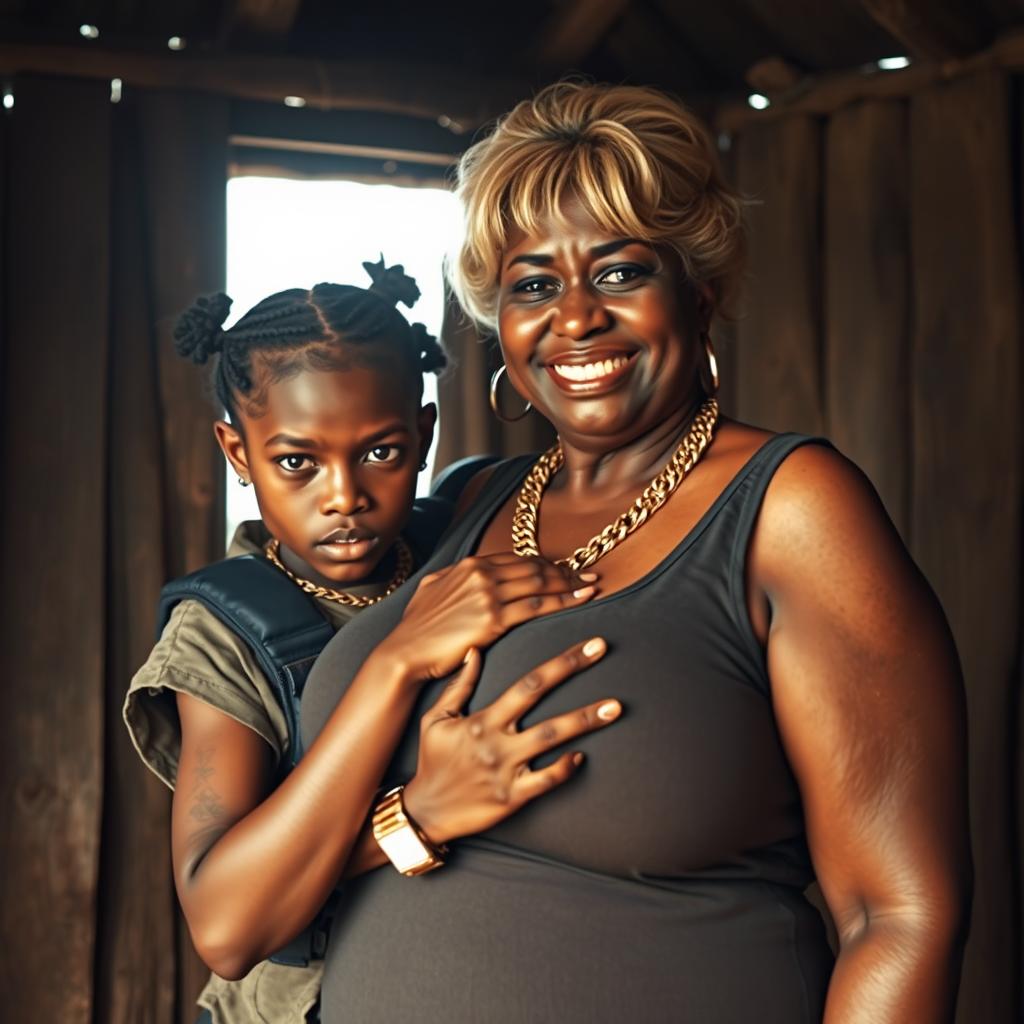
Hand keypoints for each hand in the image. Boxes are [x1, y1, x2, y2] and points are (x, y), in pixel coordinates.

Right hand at [376, 553, 597, 682]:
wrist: (406, 652)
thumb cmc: (418, 629)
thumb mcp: (432, 589)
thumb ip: (453, 576)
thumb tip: (466, 571)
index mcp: (469, 565)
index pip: (518, 559)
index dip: (546, 563)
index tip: (566, 569)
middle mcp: (481, 573)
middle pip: (534, 567)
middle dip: (565, 571)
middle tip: (588, 575)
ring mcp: (487, 594)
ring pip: (540, 582)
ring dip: (570, 583)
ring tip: (591, 586)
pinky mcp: (493, 618)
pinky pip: (537, 605)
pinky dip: (563, 600)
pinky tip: (580, 600)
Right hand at [402, 637, 619, 844]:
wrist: (425, 811)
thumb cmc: (433, 760)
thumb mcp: (436, 718)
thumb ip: (459, 686)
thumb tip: (476, 651)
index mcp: (482, 719)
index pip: (527, 683)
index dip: (560, 662)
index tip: (588, 645)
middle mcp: (496, 741)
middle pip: (543, 702)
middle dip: (574, 674)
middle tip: (604, 652)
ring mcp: (506, 770)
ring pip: (552, 740)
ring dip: (585, 721)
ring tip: (615, 708)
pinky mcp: (512, 797)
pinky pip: (546, 781)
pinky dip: (566, 768)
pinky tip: (581, 755)